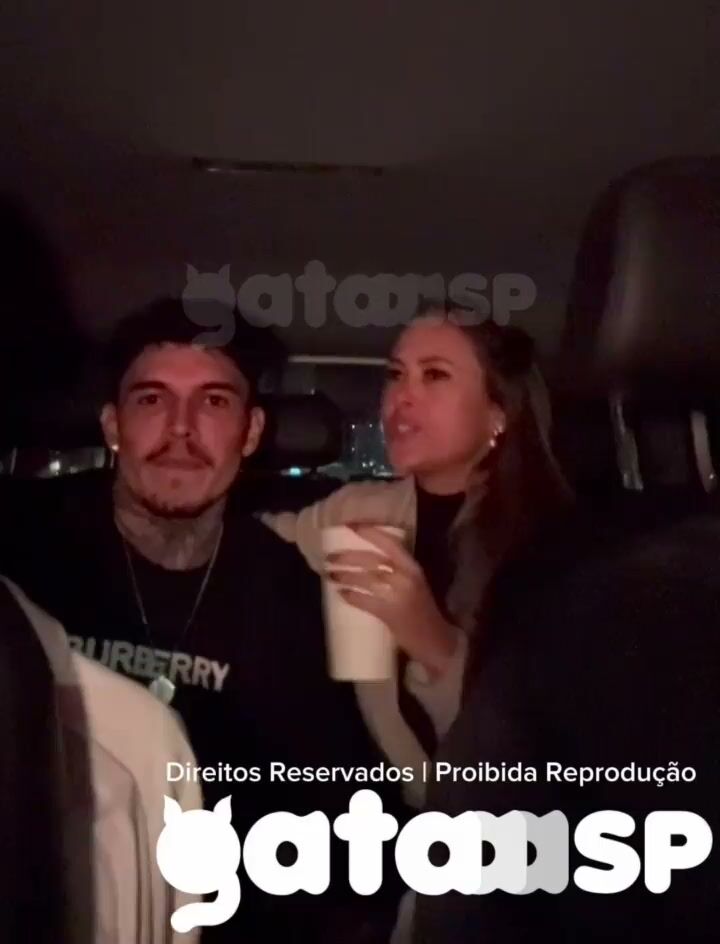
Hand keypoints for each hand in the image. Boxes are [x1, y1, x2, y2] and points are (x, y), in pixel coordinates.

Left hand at [324, 524, 458, 675]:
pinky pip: (365, 601)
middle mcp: (406, 578)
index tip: (350, 525)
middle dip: (348, 557)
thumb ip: (397, 570)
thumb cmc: (423, 610)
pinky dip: (351, 596)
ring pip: (366, 579)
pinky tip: (341, 594)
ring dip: (345, 576)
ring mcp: (398, 596)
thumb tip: (366, 559)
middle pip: (372, 560)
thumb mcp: (415, 583)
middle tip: (330, 558)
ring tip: (330, 575)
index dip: (370, 533)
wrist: (436, 640)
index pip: (390, 543)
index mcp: (413, 567)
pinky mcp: (390, 615)